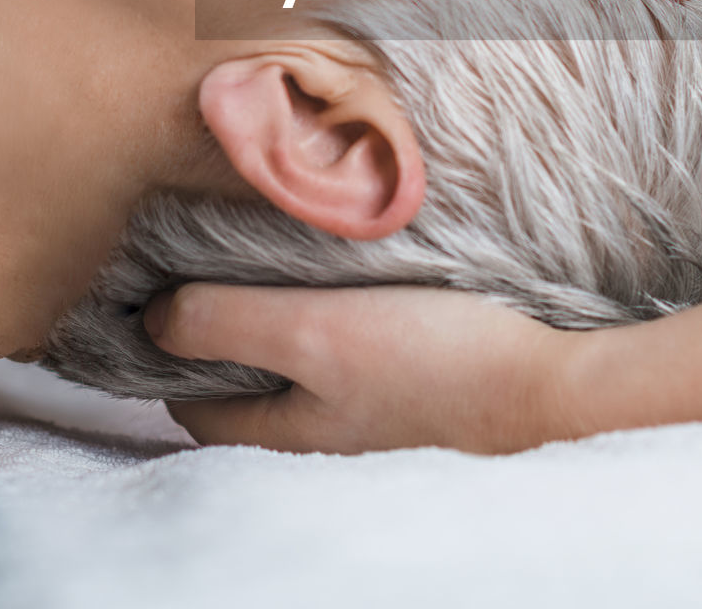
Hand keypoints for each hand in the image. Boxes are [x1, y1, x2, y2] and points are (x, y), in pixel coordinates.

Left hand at [143, 283, 580, 453]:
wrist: (548, 389)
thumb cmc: (433, 360)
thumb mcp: (316, 333)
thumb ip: (229, 324)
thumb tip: (152, 319)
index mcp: (286, 432)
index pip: (193, 402)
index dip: (167, 349)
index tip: (158, 289)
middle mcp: (321, 435)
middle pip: (243, 389)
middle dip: (218, 338)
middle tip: (208, 266)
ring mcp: (369, 418)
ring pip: (294, 375)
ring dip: (275, 328)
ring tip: (273, 265)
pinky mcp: (411, 392)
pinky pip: (345, 362)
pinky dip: (327, 330)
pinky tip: (345, 289)